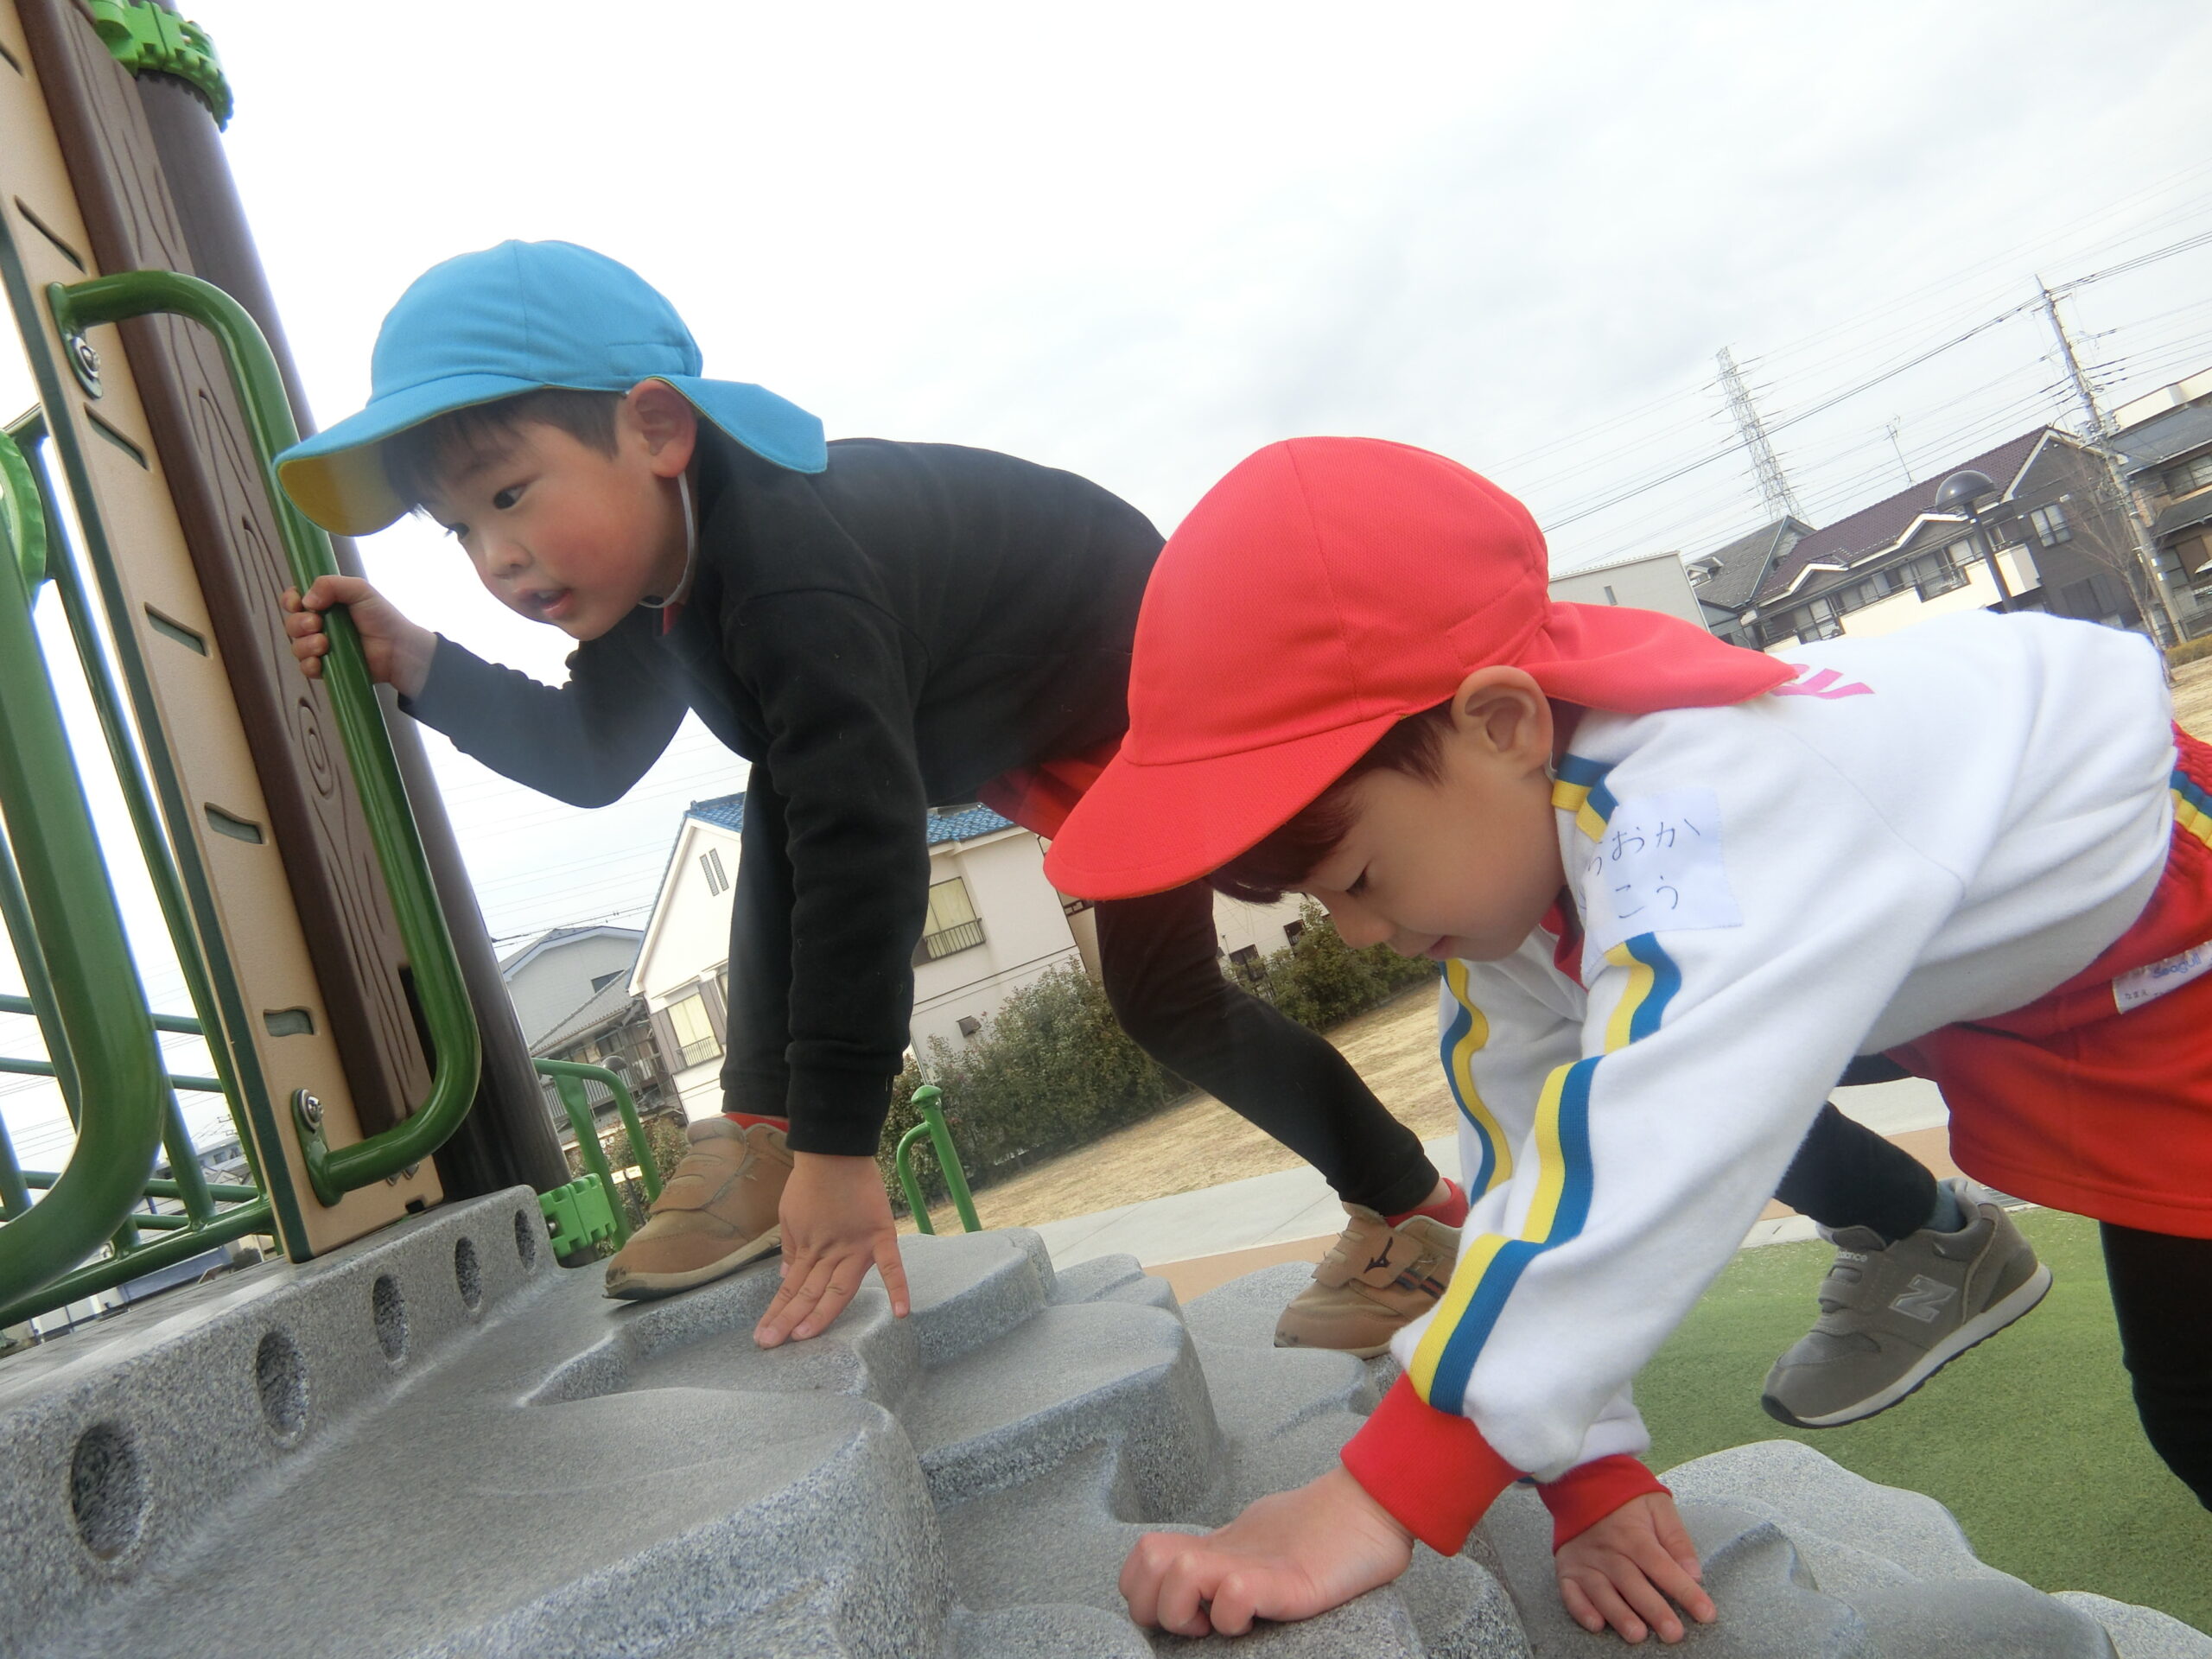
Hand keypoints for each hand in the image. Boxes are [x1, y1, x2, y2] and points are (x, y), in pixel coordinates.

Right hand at [281, 575, 435, 697]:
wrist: (399, 648)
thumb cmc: (382, 617)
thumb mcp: (360, 590)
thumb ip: (331, 584)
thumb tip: (306, 600)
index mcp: (325, 604)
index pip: (294, 601)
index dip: (290, 601)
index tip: (298, 603)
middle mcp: (320, 626)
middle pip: (292, 624)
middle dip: (299, 623)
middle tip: (318, 624)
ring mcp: (322, 648)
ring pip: (296, 646)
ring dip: (305, 644)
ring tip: (324, 643)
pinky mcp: (328, 668)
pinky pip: (306, 669)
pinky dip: (309, 665)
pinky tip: (319, 662)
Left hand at [753, 1152, 910, 1346]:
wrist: (834, 1151)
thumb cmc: (809, 1181)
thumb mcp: (788, 1216)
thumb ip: (791, 1250)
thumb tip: (786, 1279)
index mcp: (808, 1249)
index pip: (790, 1288)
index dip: (777, 1312)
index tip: (763, 1336)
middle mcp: (831, 1254)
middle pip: (809, 1293)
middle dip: (788, 1319)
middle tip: (771, 1343)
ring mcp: (856, 1247)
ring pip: (838, 1289)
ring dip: (820, 1314)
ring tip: (804, 1336)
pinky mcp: (879, 1235)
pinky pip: (892, 1265)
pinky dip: (899, 1288)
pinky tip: (902, 1313)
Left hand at [1120, 1466, 1413, 1636]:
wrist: (1371, 1504)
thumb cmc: (1322, 1530)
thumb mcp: (1260, 1545)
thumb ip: (1229, 1561)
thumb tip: (1212, 1586)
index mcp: (1216, 1547)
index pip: (1142, 1557)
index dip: (1144, 1591)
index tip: (1181, 1611)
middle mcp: (1224, 1552)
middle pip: (1144, 1563)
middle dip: (1152, 1605)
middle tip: (1193, 1620)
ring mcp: (1252, 1564)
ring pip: (1173, 1575)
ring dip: (1185, 1610)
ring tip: (1218, 1619)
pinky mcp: (1287, 1581)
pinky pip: (1234, 1595)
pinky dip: (1232, 1614)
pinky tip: (1254, 1616)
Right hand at [1555, 1492, 1714, 1643]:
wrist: (1582, 1482)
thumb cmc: (1626, 1498)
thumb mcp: (1658, 1506)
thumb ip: (1677, 1539)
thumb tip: (1694, 1573)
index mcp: (1634, 1535)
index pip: (1662, 1566)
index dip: (1684, 1591)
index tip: (1706, 1613)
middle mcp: (1609, 1550)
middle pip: (1633, 1584)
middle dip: (1654, 1610)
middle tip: (1673, 1634)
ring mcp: (1586, 1561)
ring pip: (1602, 1592)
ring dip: (1618, 1614)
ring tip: (1637, 1634)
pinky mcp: (1568, 1569)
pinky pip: (1570, 1592)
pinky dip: (1580, 1609)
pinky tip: (1596, 1624)